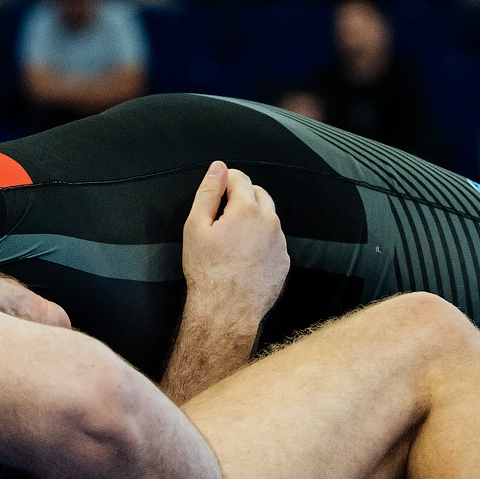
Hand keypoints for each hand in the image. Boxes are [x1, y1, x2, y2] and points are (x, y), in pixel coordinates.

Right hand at [182, 161, 287, 325]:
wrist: (227, 311)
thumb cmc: (207, 271)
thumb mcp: (195, 227)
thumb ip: (208, 192)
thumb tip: (218, 167)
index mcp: (247, 209)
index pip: (239, 178)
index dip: (224, 182)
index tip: (215, 194)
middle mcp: (269, 222)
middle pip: (258, 193)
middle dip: (241, 197)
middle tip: (221, 217)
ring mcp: (280, 242)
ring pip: (268, 217)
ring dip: (252, 219)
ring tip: (232, 240)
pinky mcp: (284, 260)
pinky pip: (274, 241)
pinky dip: (261, 241)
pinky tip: (244, 256)